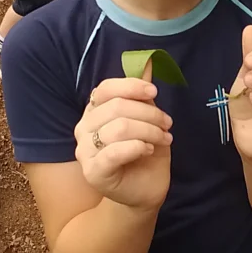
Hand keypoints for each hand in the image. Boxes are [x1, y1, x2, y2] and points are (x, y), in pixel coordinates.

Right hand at [74, 64, 171, 211]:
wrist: (144, 191)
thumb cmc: (144, 153)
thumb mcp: (147, 120)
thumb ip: (142, 94)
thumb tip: (148, 61)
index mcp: (94, 111)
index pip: (106, 89)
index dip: (131, 86)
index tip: (154, 93)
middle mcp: (84, 128)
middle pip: (117, 107)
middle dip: (150, 114)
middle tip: (167, 124)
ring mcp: (84, 151)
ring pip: (119, 128)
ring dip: (149, 131)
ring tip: (164, 138)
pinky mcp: (93, 172)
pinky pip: (114, 152)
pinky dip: (137, 147)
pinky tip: (148, 150)